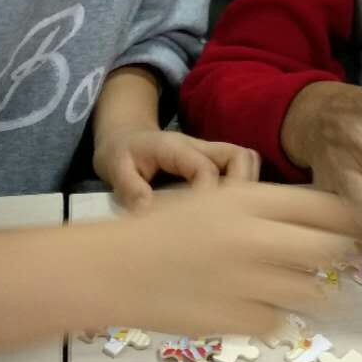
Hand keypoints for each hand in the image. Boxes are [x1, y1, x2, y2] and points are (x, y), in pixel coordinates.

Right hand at [81, 184, 361, 335]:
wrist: (115, 269)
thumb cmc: (162, 228)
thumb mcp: (213, 199)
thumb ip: (264, 209)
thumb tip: (318, 224)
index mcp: (250, 200)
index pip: (324, 206)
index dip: (349, 218)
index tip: (358, 226)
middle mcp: (257, 237)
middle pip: (329, 249)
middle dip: (336, 256)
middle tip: (332, 261)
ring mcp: (249, 281)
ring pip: (311, 291)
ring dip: (310, 291)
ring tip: (295, 287)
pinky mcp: (238, 319)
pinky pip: (279, 321)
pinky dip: (275, 316)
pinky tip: (256, 306)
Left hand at [94, 128, 259, 210]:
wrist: (123, 137)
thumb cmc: (120, 153)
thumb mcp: (115, 167)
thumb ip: (130, 188)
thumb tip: (149, 211)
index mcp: (175, 147)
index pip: (206, 169)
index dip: (208, 195)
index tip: (197, 223)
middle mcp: (199, 147)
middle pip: (240, 156)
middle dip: (243, 186)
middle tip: (228, 217)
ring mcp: (209, 154)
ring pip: (245, 160)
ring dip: (246, 185)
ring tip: (232, 215)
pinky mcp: (212, 162)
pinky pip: (238, 170)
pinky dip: (241, 187)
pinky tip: (226, 212)